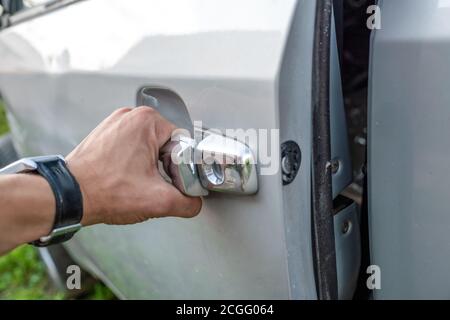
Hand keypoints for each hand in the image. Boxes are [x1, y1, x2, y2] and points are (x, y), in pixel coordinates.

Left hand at [66, 106, 201, 225]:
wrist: (69, 195)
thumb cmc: (104, 190)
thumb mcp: (158, 201)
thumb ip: (188, 203)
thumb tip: (194, 203)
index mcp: (147, 121)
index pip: (182, 144)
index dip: (182, 169)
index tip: (172, 183)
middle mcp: (130, 116)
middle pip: (166, 145)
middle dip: (165, 168)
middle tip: (154, 185)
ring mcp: (115, 123)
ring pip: (149, 147)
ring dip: (149, 166)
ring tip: (137, 182)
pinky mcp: (105, 134)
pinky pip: (131, 147)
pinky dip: (133, 163)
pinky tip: (126, 178)